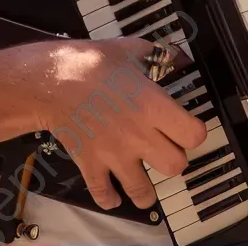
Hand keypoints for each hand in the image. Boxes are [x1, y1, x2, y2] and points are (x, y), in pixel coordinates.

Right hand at [35, 37, 206, 210]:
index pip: (193, 135)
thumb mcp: (131, 48)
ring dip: (147, 189)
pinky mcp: (91, 165)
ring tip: (146, 181)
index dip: (195, 131)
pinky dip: (111, 198)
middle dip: (176, 158)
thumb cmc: (92, 62)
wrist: (52, 80)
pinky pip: (105, 195)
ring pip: (144, 192)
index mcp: (152, 106)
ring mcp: (114, 155)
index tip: (189, 127)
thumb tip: (178, 56)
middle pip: (176, 166)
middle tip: (168, 149)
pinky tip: (114, 192)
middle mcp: (138, 135)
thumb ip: (159, 55)